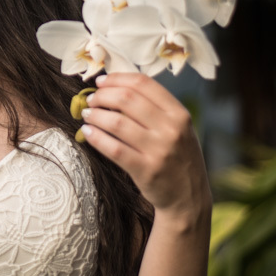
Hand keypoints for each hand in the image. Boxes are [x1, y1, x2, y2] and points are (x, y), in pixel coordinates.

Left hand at [79, 73, 211, 221]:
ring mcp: (159, 150)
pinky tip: (87, 132)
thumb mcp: (178, 128)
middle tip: (91, 100)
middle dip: (102, 96)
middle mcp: (171, 129)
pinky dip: (96, 137)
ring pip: (116, 122)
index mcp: (179, 113)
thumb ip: (154, 108)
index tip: (100, 82)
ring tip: (87, 115)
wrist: (188, 196)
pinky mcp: (146, 170)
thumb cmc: (177, 156)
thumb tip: (114, 88)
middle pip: (126, 99)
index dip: (116, 79)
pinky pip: (113, 149)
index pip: (143, 84)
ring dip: (95, 115)